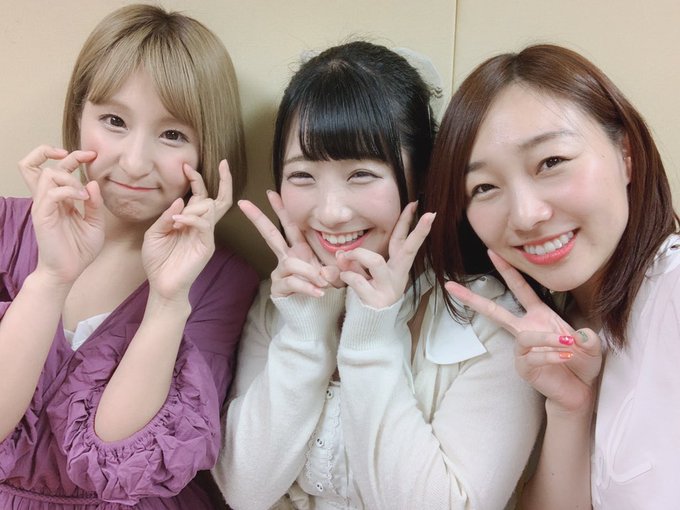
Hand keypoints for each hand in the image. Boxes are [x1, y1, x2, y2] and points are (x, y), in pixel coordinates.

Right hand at [22, 146, 103, 283]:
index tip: (92, 156)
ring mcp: (43, 207)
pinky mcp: (42, 216)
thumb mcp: (95, 223)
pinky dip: (69, 190)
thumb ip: (94, 203)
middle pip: (40, 165)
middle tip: (87, 156)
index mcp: (59, 199)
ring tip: (84, 193)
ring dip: (69, 177)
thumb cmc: (80, 249)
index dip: (72, 157)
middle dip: (65, 155)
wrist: (69, 271)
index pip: (57, 168)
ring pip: (46, 175)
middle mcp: (47, 200)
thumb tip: (92, 182)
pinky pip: (51, 193)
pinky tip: (82, 198)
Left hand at [142, 160, 231, 299]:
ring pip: (211, 208)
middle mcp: (201, 225)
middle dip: (224, 180)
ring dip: (195, 206)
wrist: (162, 286)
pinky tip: (178, 222)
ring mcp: (206, 235)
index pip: (200, 195)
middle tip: (223, 164)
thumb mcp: (155, 233)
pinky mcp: (206, 246)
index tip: (186, 166)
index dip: (196, 180)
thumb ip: (166, 217)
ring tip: (177, 218)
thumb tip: (179, 200)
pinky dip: (192, 218)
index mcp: (189, 220)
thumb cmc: (158, 261)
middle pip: (220, 199)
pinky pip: (205, 225)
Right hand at [239, 191, 337, 297]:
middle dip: (258, 219)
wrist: (317, 313)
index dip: (281, 209)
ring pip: (290, 264)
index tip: (272, 192)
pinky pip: (293, 282)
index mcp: (299, 249)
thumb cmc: (325, 290)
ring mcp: (280, 272)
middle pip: (271, 235)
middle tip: (244, 203)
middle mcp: (287, 258)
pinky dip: (308, 287)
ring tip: (323, 283)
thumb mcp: (334, 275)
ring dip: (309, 272)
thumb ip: (334, 270)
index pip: (290, 225)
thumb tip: (326, 271)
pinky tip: (319, 293)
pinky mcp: (279, 288)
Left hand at [337, 202, 434, 308]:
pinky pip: (357, 280)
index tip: (423, 208)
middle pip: (408, 249)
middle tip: (428, 214)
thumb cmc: (368, 295)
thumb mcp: (363, 275)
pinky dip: (346, 276)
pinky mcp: (376, 300)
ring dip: (356, 255)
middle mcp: (397, 276)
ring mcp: (388, 288)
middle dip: (417, 231)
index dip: (412, 225)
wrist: (370, 326)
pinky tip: (342, 278)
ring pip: (375, 261)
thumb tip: (341, 253)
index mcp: (396, 267)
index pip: (405, 242)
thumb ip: (355, 262)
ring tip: (343, 257)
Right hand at [445, 250, 601, 412]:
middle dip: (472, 298)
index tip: (492, 252)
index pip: (520, 288)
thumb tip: (579, 335)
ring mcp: (523, 349)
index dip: (507, 270)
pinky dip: (550, 356)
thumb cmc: (583, 363)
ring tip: (568, 346)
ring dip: (548, 340)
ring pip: (525, 337)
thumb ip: (589, 339)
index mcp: (540, 315)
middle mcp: (526, 329)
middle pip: (494, 311)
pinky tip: (563, 359)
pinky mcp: (524, 366)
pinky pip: (533, 357)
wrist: (580, 391)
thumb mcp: (593, 347)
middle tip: (451, 286)